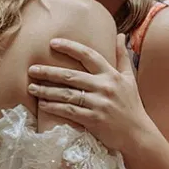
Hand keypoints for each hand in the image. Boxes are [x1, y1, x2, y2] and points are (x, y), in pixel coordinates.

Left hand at [28, 34, 151, 152]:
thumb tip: (121, 35)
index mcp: (111, 75)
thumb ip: (122, 56)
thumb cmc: (131, 105)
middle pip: (71, 75)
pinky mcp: (94, 120)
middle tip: (32, 69)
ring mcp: (99, 104)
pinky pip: (69, 111)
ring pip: (67, 94)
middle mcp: (104, 87)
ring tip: (31, 87)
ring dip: (46, 90)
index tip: (53, 42)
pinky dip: (54, 107)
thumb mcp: (129, 78)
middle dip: (49, 72)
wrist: (138, 133)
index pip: (88, 55)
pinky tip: (42, 105)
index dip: (70, 47)